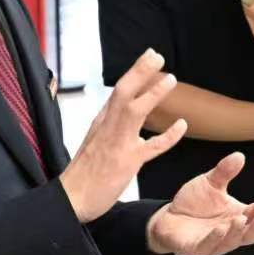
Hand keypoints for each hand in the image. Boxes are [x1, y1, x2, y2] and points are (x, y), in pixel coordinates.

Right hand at [59, 50, 188, 222]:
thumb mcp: (97, 141)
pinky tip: (182, 125)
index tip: (149, 56)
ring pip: (133, 112)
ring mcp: (117, 143)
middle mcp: (107, 127)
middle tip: (156, 55)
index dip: (135, 72)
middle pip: (122, 92)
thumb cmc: (85, 172)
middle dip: (139, 72)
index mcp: (102, 121)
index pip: (119, 91)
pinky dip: (168, 135)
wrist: (72, 199)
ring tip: (170, 79)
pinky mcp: (126, 162)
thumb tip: (126, 114)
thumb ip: (112, 126)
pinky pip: (151, 146)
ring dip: (152, 94)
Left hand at [147, 153, 253, 254]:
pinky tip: (219, 228)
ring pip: (231, 242)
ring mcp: (214, 243)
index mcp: (237, 217)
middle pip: (249, 235)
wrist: (168, 215)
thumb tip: (239, 155)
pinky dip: (215, 238)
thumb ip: (224, 171)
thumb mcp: (209, 183)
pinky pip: (208, 246)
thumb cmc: (194, 201)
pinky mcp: (197, 248)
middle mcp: (229, 232)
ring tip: (240, 219)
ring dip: (237, 232)